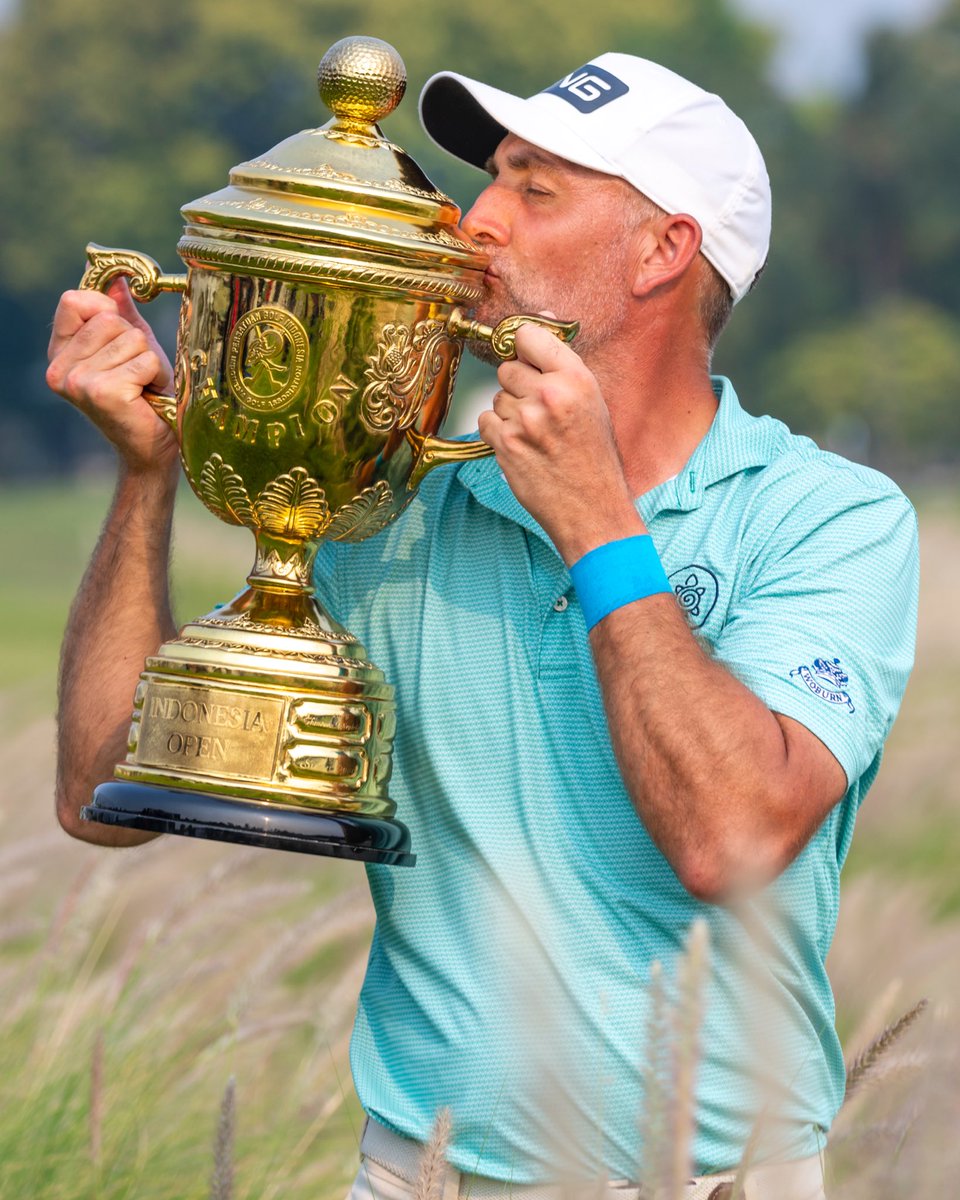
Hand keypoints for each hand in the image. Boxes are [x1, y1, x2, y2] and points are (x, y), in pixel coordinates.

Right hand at [46, 278, 177, 474]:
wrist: (153, 446)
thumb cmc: (144, 396)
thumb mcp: (131, 347)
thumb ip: (120, 314)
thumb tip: (118, 280)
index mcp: (59, 354)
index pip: (73, 301)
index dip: (105, 309)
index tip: (120, 332)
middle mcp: (60, 368)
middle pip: (108, 319)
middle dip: (135, 342)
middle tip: (137, 373)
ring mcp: (78, 382)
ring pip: (130, 338)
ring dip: (149, 361)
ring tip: (144, 386)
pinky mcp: (103, 393)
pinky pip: (145, 360)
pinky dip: (156, 375)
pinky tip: (148, 396)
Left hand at [477, 319, 642, 562]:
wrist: (591, 506)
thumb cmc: (594, 457)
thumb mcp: (592, 402)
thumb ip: (563, 365)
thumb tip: (540, 323)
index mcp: (576, 378)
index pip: (528, 336)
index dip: (523, 346)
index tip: (526, 356)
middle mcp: (550, 395)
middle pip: (507, 368)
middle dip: (518, 386)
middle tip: (538, 410)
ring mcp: (525, 420)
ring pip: (497, 398)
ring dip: (509, 413)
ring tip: (535, 434)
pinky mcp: (506, 444)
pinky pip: (486, 421)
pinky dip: (497, 433)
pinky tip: (521, 445)